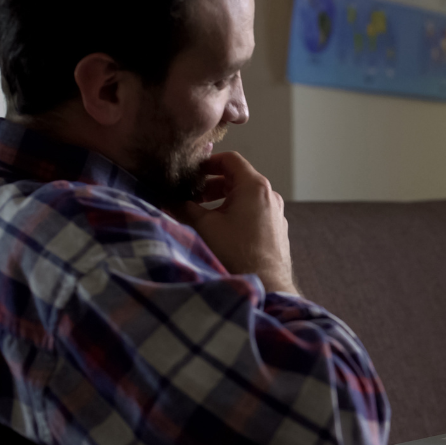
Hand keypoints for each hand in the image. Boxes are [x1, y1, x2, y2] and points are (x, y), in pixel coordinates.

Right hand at [177, 152, 297, 294]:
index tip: (192, 172)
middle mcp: (270, 196)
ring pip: (247, 197)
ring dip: (224, 200)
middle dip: (213, 184)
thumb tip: (169, 201)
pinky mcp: (277, 231)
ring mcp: (276, 214)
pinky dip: (237, 213)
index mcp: (255, 186)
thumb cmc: (235, 252)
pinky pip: (255, 213)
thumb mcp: (204, 225)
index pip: (231, 159)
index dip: (208, 162)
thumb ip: (184, 208)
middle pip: (239, 178)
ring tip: (204, 214)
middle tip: (192, 196)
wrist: (265, 285)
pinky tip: (222, 230)